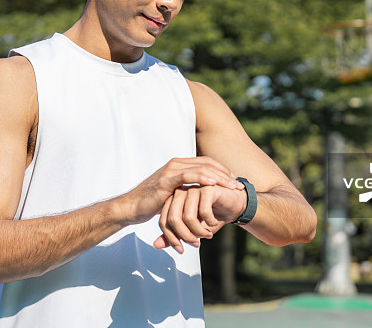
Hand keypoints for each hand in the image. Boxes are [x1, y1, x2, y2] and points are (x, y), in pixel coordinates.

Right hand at [120, 157, 243, 227]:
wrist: (131, 207)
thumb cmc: (152, 203)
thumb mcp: (173, 194)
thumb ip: (186, 191)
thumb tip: (201, 197)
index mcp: (179, 165)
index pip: (206, 163)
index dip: (222, 170)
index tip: (235, 181)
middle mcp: (176, 164)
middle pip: (207, 164)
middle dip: (225, 174)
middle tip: (239, 185)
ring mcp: (170, 171)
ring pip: (201, 169)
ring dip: (219, 178)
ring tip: (232, 186)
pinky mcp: (166, 180)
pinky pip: (188, 176)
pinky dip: (202, 178)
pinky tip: (214, 184)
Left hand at [153, 184, 246, 253]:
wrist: (234, 204)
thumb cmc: (211, 216)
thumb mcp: (191, 229)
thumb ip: (173, 235)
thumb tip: (155, 246)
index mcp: (173, 200)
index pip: (164, 221)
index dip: (171, 238)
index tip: (181, 250)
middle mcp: (181, 192)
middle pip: (173, 219)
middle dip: (184, 236)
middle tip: (195, 244)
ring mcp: (194, 188)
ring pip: (188, 216)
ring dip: (198, 232)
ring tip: (207, 235)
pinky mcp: (207, 188)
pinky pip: (203, 211)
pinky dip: (209, 223)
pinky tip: (214, 223)